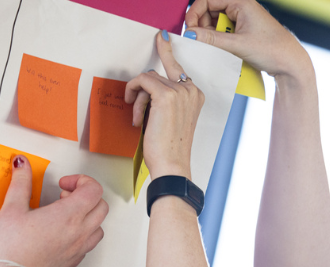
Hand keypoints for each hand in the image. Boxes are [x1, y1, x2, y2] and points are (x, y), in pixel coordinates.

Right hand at [0, 156, 107, 266]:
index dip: (81, 180)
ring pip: (99, 227)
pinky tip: (65, 232)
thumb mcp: (12, 208)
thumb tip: (22, 166)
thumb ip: (20, 182)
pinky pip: (89, 244)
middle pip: (101, 206)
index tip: (64, 183)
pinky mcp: (72, 261)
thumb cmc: (13, 248)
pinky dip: (83, 234)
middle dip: (86, 195)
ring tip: (67, 214)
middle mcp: (79, 232)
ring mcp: (78, 248)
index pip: (94, 189)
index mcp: (69, 215)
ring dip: (88, 215)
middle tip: (65, 195)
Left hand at [125, 31, 203, 180]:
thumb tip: (147, 86)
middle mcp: (191, 89)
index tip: (161, 38)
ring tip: (139, 121)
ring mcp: (180, 91)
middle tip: (138, 115)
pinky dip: (133, 91)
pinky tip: (133, 109)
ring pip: (148, 79)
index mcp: (195, 94)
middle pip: (158, 75)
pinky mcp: (166, 95)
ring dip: (138, 99)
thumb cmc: (170, 148)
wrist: (172, 164)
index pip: (177, 68)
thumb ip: (166, 100)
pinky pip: (142, 81)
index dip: (166, 52)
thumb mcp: (171, 119)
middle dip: (143, 94)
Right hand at [184, 0, 312, 84]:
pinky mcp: (242, 31)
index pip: (208, 0)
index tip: (189, 28)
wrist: (290, 63)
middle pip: (210, 11)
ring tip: (210, 47)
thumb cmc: (272, 49)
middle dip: (201, 26)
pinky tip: (218, 50)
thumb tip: (191, 35)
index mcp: (241, 2)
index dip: (195, 13)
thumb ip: (212, 39)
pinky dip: (217, 40)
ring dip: (209, 35)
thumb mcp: (238, 45)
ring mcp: (241, 20)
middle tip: (197, 41)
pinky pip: (222, 32)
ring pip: (215, 23)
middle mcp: (241, 8)